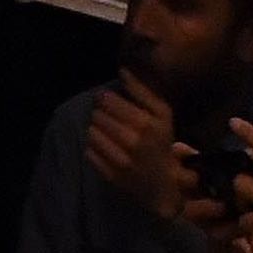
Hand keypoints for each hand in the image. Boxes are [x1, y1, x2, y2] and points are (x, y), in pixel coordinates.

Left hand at [84, 73, 190, 226]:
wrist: (162, 182)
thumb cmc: (161, 141)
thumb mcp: (162, 114)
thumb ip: (143, 92)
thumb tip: (122, 70)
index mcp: (147, 123)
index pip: (110, 102)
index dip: (105, 99)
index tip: (107, 100)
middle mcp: (133, 141)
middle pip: (98, 116)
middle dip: (100, 114)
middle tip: (107, 117)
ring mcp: (120, 160)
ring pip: (91, 133)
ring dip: (95, 129)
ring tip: (106, 131)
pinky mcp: (110, 174)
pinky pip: (89, 152)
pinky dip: (93, 146)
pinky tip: (105, 146)